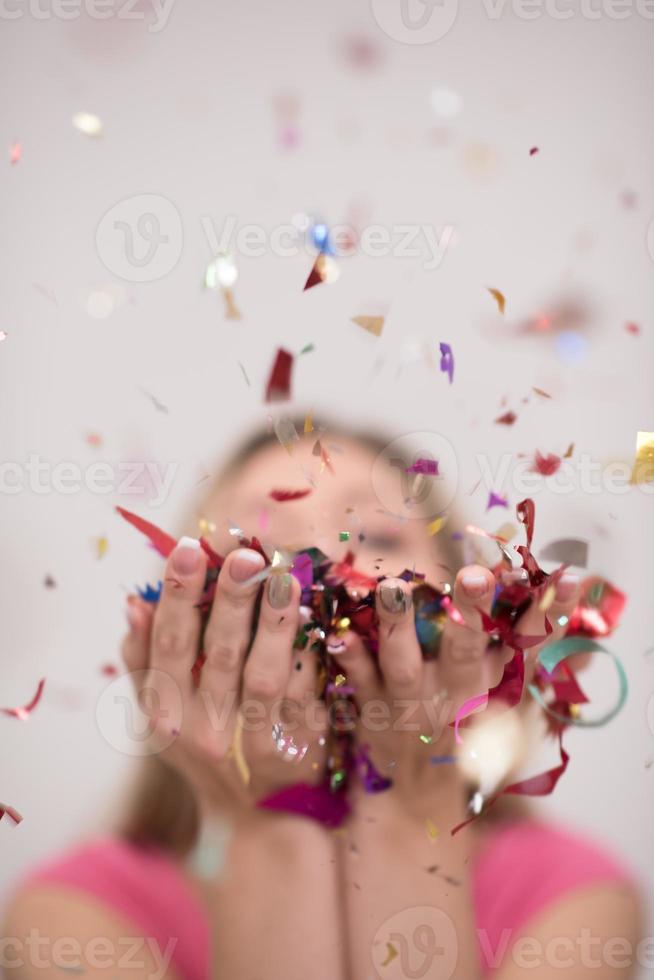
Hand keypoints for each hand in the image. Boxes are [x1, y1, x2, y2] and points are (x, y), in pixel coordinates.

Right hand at [121, 538, 327, 816]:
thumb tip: (135, 601)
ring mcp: (254, 745)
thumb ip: (144, 659)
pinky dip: (310, 655)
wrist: (257, 823)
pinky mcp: (301, 750)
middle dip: (231, 600)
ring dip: (274, 624)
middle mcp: (207, 734)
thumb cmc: (204, 751)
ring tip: (284, 577)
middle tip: (244, 555)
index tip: (188, 547)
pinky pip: (306, 695)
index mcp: (167, 717)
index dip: (178, 595)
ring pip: (265, 677)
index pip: (169, 647)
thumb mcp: (161, 714)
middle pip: (219, 657)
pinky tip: (318, 618)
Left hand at [329, 562, 581, 815]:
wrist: (416, 805)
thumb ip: (515, 657)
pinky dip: (348, 657)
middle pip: (466, 650)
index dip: (548, 611)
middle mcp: (454, 692)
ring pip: (403, 661)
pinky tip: (339, 631)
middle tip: (475, 575)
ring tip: (394, 588)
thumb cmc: (462, 739)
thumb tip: (553, 608)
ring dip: (398, 625)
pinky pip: (357, 679)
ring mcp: (410, 701)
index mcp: (492, 686)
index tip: (566, 578)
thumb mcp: (500, 704)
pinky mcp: (371, 708)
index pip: (528, 644)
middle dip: (471, 613)